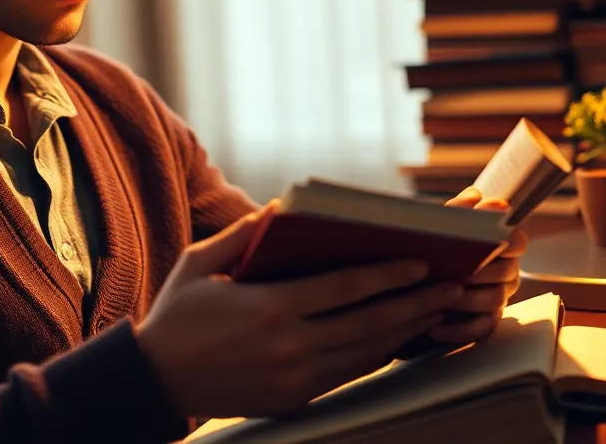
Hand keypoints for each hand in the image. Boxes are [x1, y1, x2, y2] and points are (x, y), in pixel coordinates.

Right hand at [133, 205, 462, 418]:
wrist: (155, 381)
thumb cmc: (177, 314)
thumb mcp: (200, 263)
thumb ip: (242, 233)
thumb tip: (281, 207)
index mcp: (268, 309)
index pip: (345, 289)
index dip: (388, 275)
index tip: (420, 261)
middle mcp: (289, 347)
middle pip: (369, 324)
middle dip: (415, 304)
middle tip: (450, 286)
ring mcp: (295, 378)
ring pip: (366, 353)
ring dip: (406, 331)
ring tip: (435, 310)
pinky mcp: (296, 399)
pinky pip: (349, 374)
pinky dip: (378, 354)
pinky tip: (397, 336)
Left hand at [430, 186, 527, 344]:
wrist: (403, 285)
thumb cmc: (427, 249)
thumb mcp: (436, 228)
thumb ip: (456, 212)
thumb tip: (476, 195)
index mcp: (499, 245)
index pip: (517, 240)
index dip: (507, 242)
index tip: (491, 242)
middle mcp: (505, 271)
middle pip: (507, 272)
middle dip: (481, 272)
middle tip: (456, 272)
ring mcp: (496, 298)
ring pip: (494, 300)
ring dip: (466, 300)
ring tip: (439, 298)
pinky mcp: (484, 322)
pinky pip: (482, 330)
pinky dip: (459, 330)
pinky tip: (435, 327)